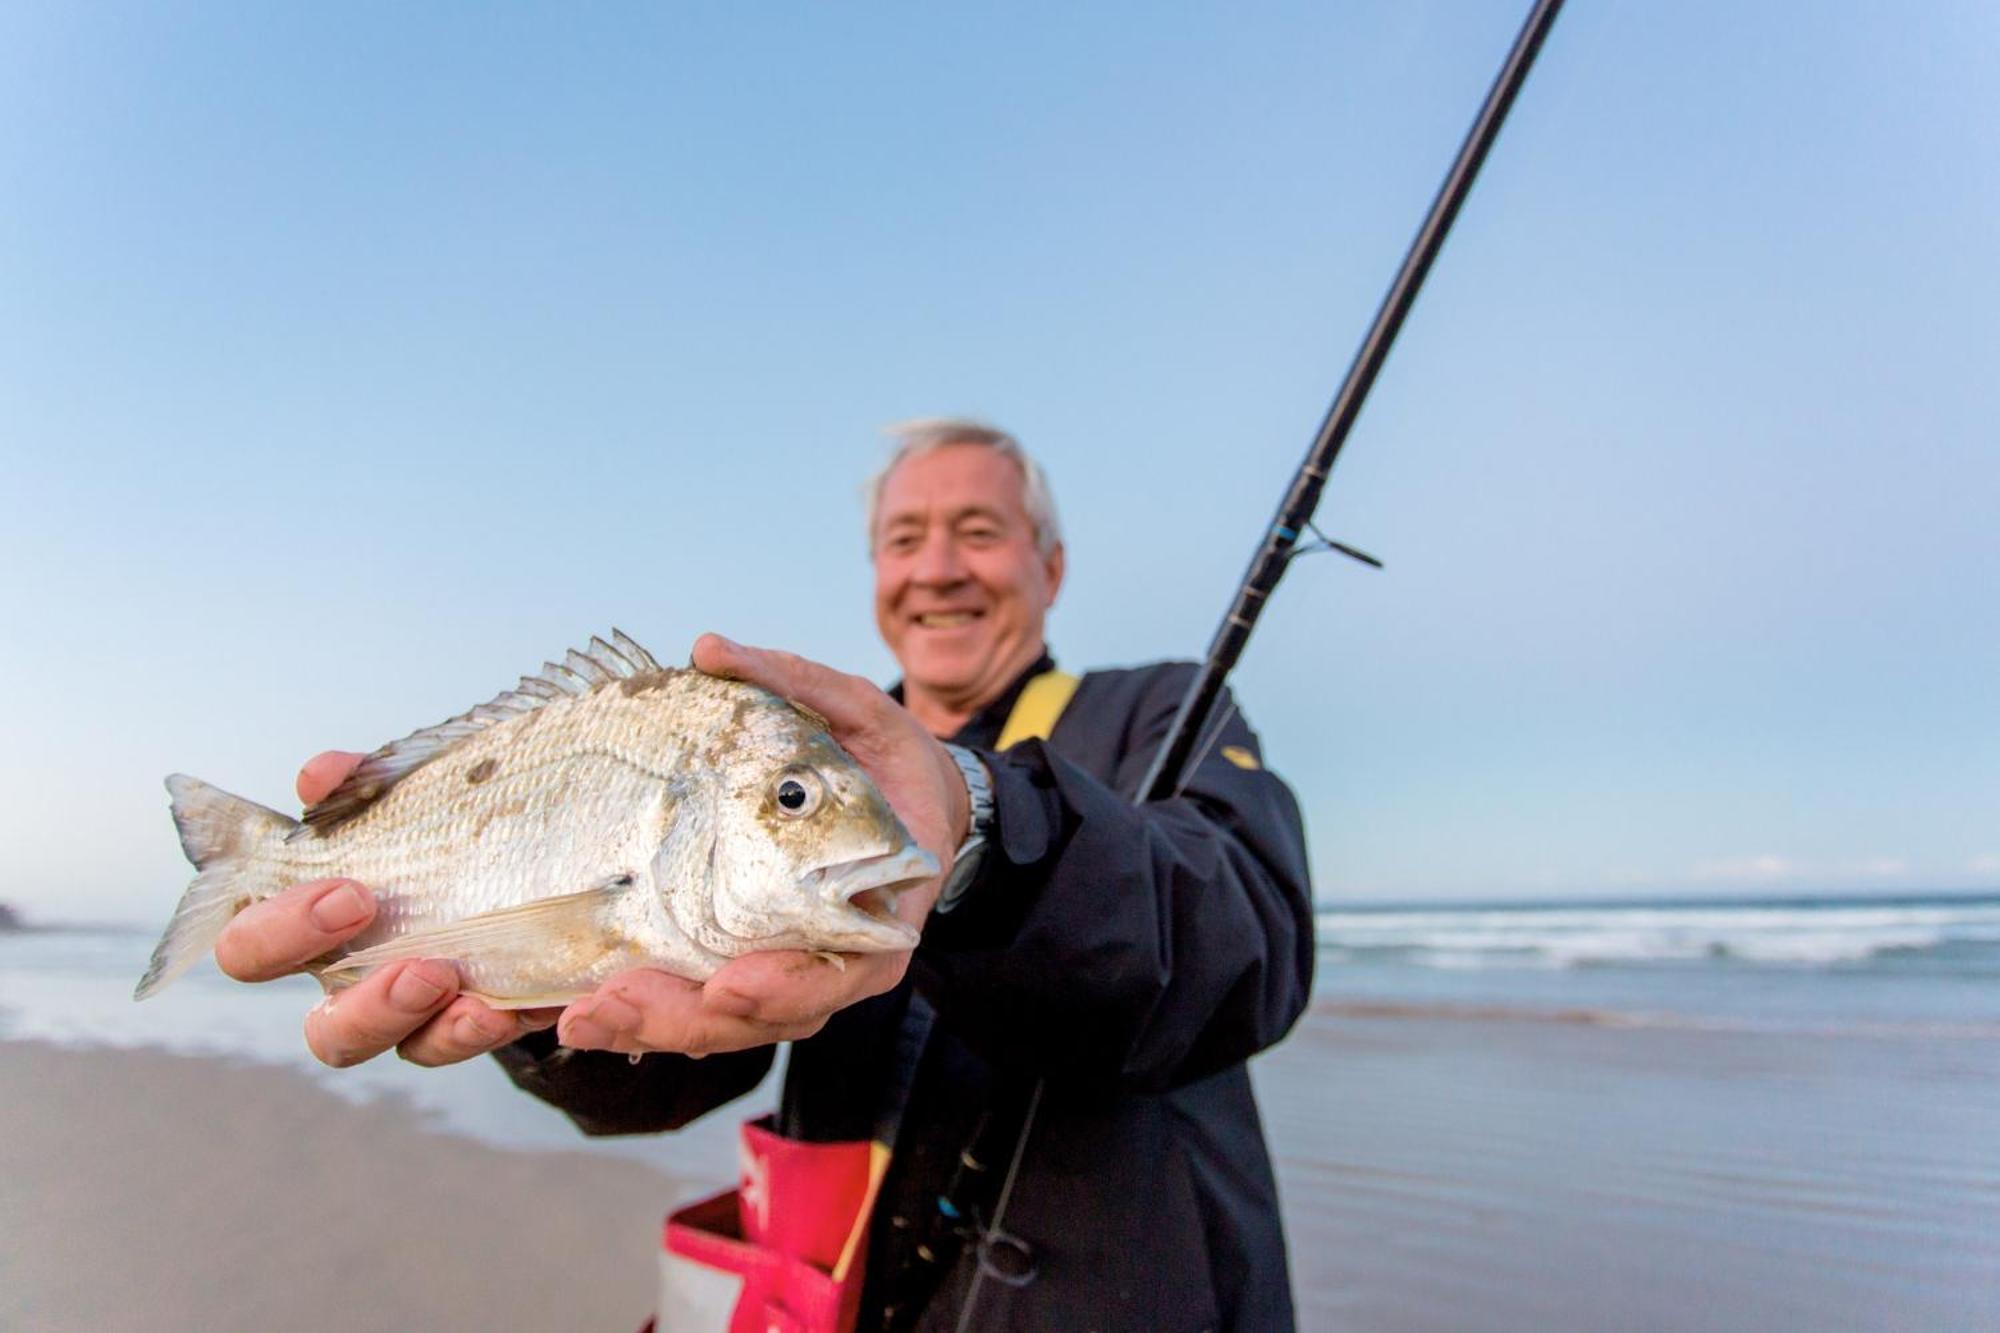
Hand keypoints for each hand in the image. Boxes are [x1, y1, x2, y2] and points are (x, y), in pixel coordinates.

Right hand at [212, 750, 557, 1067]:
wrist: (534, 844)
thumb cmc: (435, 820)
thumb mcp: (401, 788)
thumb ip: (358, 783)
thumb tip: (321, 776)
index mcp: (313, 925)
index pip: (253, 945)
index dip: (283, 931)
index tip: (351, 891)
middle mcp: (359, 981)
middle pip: (326, 1032)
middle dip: (365, 1004)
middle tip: (423, 964)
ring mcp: (421, 1012)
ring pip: (405, 1050)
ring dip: (432, 1027)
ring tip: (459, 980)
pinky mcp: (479, 1017)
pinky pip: (477, 1040)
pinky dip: (494, 1022)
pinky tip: (519, 999)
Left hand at [556, 633, 969, 1057]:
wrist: (904, 795)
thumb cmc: (886, 757)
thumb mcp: (856, 711)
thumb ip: (791, 682)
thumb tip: (710, 649)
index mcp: (878, 915)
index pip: (839, 972)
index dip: (788, 986)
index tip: (731, 984)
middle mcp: (830, 959)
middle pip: (762, 1017)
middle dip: (685, 1020)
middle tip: (614, 1007)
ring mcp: (783, 969)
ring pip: (721, 1025)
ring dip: (651, 1027)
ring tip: (583, 1016)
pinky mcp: (741, 965)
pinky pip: (696, 1006)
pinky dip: (644, 1015)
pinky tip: (577, 1010)